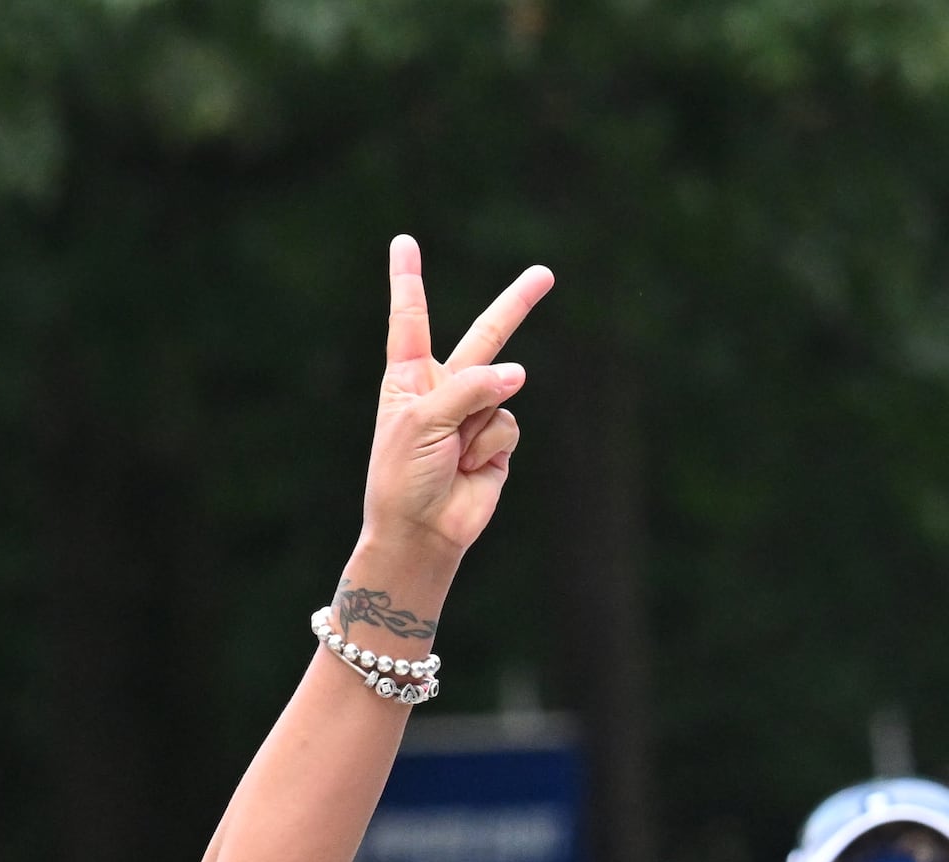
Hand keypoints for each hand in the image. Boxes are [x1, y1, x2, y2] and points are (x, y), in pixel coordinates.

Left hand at [358, 237, 554, 571]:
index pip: (411, 319)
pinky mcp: (498, 441)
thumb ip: (470, 388)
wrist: (421, 532)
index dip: (408, 280)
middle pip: (486, 336)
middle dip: (516, 305)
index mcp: (409, 378)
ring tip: (451, 456)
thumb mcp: (423, 421)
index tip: (403, 242)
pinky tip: (469, 467)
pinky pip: (507, 424)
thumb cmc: (404, 476)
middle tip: (545, 274)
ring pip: (501, 391)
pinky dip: (489, 446)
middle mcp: (444, 389)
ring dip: (476, 424)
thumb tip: (520, 374)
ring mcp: (475, 414)